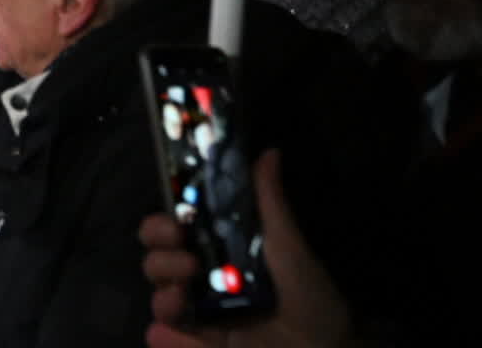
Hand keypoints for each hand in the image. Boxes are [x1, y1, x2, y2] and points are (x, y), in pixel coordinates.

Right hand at [139, 150, 352, 347]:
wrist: (325, 347)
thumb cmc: (309, 294)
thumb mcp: (290, 247)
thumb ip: (270, 204)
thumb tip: (269, 152)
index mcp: (217, 250)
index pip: (171, 230)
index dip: (162, 225)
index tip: (176, 224)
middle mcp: (201, 279)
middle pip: (156, 263)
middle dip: (160, 259)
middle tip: (187, 262)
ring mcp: (201, 314)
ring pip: (159, 299)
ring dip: (164, 297)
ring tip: (182, 299)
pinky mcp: (202, 345)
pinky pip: (169, 339)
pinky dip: (163, 337)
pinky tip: (166, 333)